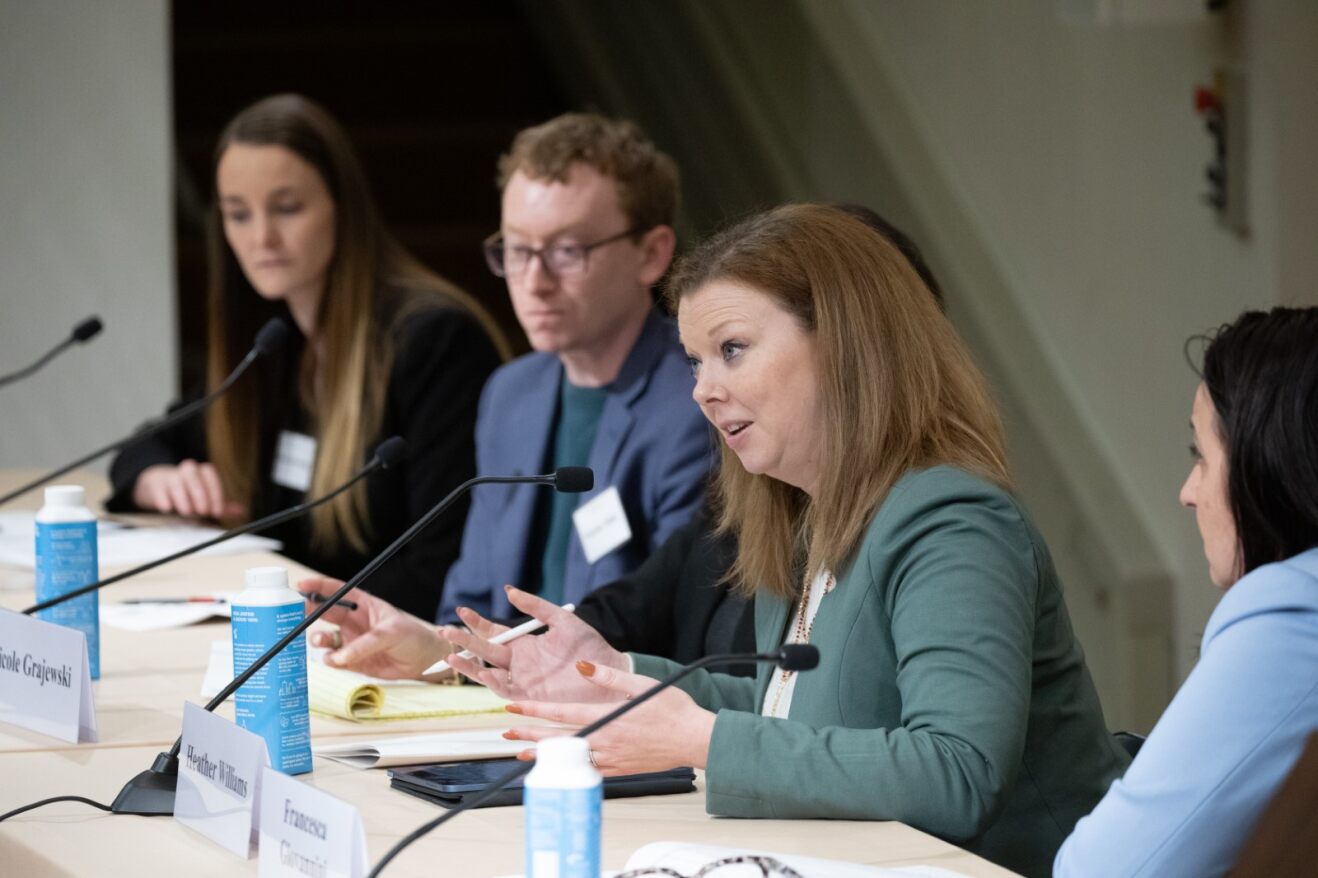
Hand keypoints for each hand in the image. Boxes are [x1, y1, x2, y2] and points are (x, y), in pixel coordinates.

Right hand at [133, 460, 244, 520]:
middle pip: (193, 475)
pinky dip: (163, 499)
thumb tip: (241, 511)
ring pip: (175, 480)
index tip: (216, 512)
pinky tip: (168, 508)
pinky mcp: (154, 485)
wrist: (158, 485)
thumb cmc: (187, 493)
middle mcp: (186, 471)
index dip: (215, 493)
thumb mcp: (206, 498)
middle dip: (199, 494)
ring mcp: (169, 476)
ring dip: (182, 497)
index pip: (210, 476)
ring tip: (186, 511)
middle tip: (202, 511)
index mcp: (201, 472)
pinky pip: (159, 490)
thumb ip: (222, 505)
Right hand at [299, 577, 450, 679]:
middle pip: (322, 613)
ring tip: (319, 641)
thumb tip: (340, 656)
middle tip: (294, 615)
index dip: (318, 587)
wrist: (424, 661)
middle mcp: (352, 621)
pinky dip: (330, 659)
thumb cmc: (413, 637)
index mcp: (363, 604)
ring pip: (324, 638)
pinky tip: (335, 660)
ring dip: (317, 639)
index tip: (300, 586)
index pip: (336, 591)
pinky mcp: (351, 661)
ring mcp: (350, 640)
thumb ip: (365, 643)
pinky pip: (333, 659)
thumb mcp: (392, 633)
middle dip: (306, 612)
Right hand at [442, 585, 627, 702]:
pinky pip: (503, 690)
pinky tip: (481, 671)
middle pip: (484, 651)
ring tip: (451, 654)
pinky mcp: (528, 696)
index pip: (494, 631)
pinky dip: (490, 681)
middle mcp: (519, 662)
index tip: (462, 610)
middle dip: (464, 641)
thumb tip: (509, 590)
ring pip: (487, 672)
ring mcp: (522, 680)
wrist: (607, 675)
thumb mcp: (562, 620)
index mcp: (526, 643)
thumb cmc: (590, 648)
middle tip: (446, 631)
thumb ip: (536, 606)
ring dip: (469, 664)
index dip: (477, 623)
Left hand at [504, 660, 716, 774]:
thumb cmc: (672, 710)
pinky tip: (558, 765)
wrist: (693, 739)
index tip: (513, 707)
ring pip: (568, 758)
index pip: (561, 713)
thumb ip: (609, 677)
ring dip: (543, 755)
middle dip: (529, 735)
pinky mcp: (619, 769)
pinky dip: (567, 767)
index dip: (534, 710)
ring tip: (521, 754)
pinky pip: (586, 770)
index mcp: (606, 717)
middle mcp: (604, 741)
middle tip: (506, 734)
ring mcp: (610, 759)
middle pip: (557, 739)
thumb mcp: (641, 684)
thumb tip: (581, 667)